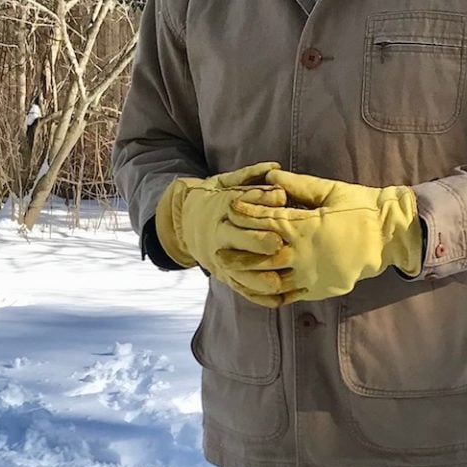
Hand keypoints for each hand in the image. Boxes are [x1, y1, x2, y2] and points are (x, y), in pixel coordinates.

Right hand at [155, 162, 294, 305]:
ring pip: (237, 269)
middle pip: (237, 238)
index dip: (261, 202)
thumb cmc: (215, 197)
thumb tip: (275, 167)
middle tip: (279, 245)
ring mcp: (220, 257)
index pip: (242, 205)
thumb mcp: (227, 181)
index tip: (282, 200)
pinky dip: (257, 295)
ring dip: (257, 277)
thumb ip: (250, 175)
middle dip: (257, 242)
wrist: (184, 221)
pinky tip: (277, 299)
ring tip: (278, 283)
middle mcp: (219, 233)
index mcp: (222, 208)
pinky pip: (239, 287)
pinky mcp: (224, 274)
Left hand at [218, 170, 422, 301]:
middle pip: (262, 254)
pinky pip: (288, 295)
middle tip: (218, 247)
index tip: (231, 208)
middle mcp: (305, 253)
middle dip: (239, 249)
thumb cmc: (360, 207)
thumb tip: (270, 176)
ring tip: (230, 271)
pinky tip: (256, 287)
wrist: (388, 236)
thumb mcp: (330, 190)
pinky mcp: (319, 289)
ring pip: (271, 278)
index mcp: (307, 226)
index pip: (267, 220)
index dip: (247, 213)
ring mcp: (312, 275)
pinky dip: (269, 292)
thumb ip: (298, 184)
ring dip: (249, 274)